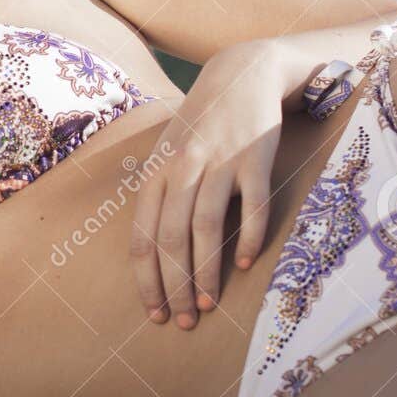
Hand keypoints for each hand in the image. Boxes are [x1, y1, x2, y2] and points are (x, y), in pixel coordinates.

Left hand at [130, 39, 289, 329]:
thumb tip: (151, 255)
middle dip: (175, 287)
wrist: (242, 74)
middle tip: (183, 322)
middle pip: (170, 238)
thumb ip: (159, 196)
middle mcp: (181, 167)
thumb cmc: (202, 124)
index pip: (142, 237)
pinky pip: (250, 206)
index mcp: (156, 172)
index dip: (147, 279)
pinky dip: (246, 238)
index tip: (154, 313)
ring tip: (208, 306)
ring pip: (205, 227)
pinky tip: (244, 264)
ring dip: (206, 273)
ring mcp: (218, 161)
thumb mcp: (168, 154)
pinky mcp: (254, 158)